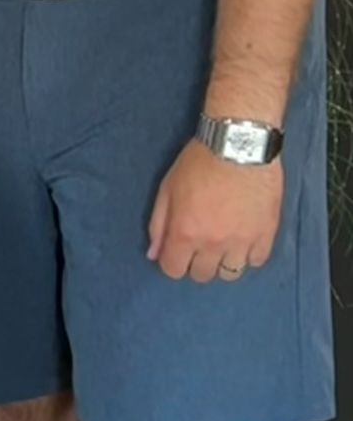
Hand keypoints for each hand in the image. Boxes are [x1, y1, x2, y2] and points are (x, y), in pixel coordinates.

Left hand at [147, 140, 283, 283]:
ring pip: (231, 273)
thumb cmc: (199, 163)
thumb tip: (154, 254)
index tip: (176, 251)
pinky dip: (249, 255)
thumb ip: (158, 224)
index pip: (174, 270)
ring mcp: (243, 240)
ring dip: (223, 262)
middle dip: (196, 263)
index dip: (172, 262)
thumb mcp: (167, 189)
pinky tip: (243, 239)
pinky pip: (257, 261)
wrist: (239, 145)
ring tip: (222, 244)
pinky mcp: (267, 233)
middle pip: (202, 274)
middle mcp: (213, 243)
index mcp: (185, 232)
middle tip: (199, 244)